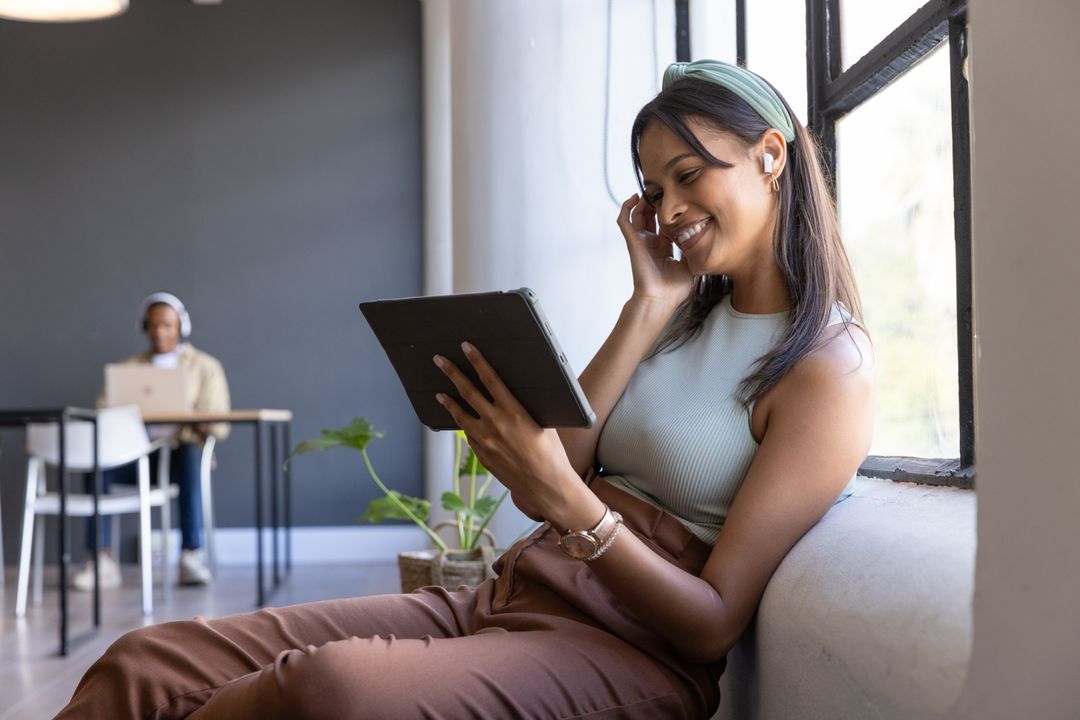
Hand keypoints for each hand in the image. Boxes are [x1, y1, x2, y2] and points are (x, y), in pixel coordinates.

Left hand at [432, 343, 583, 522]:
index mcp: (514, 411)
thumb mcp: (543, 423)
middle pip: (468, 392)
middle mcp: (496, 424)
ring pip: (461, 416)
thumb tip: (515, 395)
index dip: (477, 361)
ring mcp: (486, 441)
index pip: (490, 379)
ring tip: (439, 393)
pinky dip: (463, 425)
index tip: (466, 347)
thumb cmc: (551, 453)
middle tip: (439, 360)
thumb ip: (526, 408)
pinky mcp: (482, 456)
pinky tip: (460, 420)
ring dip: (449, 402)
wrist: (546, 486)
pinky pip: (469, 436)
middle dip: (452, 373)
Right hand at [617, 193, 693, 308]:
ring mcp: (640, 242)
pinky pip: (624, 221)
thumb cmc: (674, 289)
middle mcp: (651, 243)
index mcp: (663, 249)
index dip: (669, 212)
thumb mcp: (690, 265)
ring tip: (650, 189)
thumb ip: (692, 249)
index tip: (678, 199)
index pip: (665, 224)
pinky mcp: (633, 241)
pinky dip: (626, 208)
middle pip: (650, 216)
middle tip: (663, 189)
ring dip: (643, 201)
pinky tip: (633, 197)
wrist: (661, 299)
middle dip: (656, 203)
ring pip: (637, 215)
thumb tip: (702, 235)